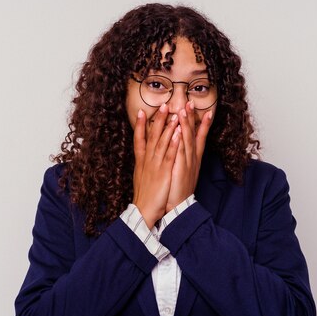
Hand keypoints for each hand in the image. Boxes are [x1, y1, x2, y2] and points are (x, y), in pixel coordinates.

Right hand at [132, 104, 180, 228]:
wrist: (144, 210)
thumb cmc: (144, 195)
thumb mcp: (141, 177)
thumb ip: (143, 165)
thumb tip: (143, 158)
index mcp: (141, 161)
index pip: (139, 139)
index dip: (141, 126)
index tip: (142, 112)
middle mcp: (147, 160)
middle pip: (151, 137)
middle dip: (157, 120)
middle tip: (163, 105)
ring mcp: (155, 165)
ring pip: (161, 143)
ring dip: (167, 127)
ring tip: (173, 113)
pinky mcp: (163, 172)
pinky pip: (169, 156)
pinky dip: (172, 144)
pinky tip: (177, 134)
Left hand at [165, 101, 213, 212]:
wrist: (178, 207)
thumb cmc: (179, 189)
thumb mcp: (184, 171)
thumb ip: (184, 158)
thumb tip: (183, 147)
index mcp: (194, 159)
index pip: (201, 138)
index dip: (205, 125)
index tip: (208, 112)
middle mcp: (192, 159)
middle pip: (193, 135)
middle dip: (192, 119)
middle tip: (191, 103)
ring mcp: (187, 163)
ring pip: (187, 140)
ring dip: (186, 124)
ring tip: (184, 110)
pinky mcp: (180, 168)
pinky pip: (180, 151)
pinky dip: (180, 139)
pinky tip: (178, 129)